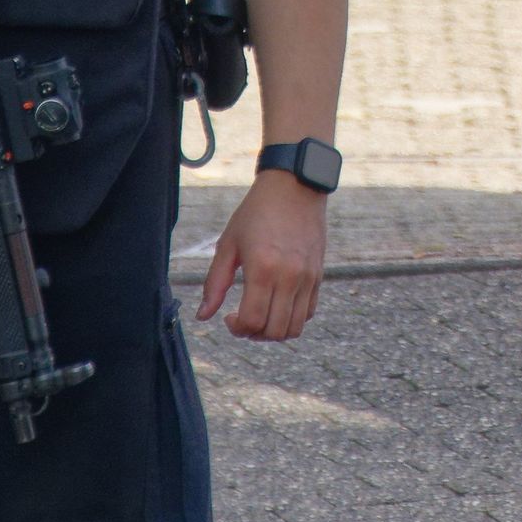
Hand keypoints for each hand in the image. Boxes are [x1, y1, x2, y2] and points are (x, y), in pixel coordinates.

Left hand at [197, 175, 326, 340]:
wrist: (294, 187)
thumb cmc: (256, 212)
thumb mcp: (228, 244)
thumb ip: (215, 283)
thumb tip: (203, 316)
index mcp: (262, 268)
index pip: (252, 321)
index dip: (237, 329)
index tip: (228, 318)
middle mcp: (289, 276)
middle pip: (274, 330)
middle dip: (253, 334)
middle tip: (242, 321)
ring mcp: (307, 277)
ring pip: (294, 328)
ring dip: (274, 332)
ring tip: (260, 318)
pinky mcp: (318, 275)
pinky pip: (308, 313)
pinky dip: (292, 320)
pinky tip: (277, 306)